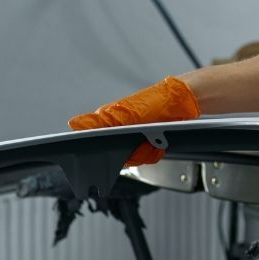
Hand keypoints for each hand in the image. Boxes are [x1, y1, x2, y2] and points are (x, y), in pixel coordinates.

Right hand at [68, 75, 199, 165]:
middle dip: (128, 153)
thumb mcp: (127, 111)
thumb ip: (102, 120)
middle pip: (114, 155)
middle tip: (138, 142)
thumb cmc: (156, 100)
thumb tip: (74, 124)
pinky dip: (153, 153)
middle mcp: (119, 130)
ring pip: (131, 159)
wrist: (184, 103)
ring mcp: (134, 138)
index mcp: (109, 121)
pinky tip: (157, 144)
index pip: (93, 142)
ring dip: (143, 153)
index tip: (109, 150)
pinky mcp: (147, 144)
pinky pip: (146, 158)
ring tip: (151, 140)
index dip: (98, 150)